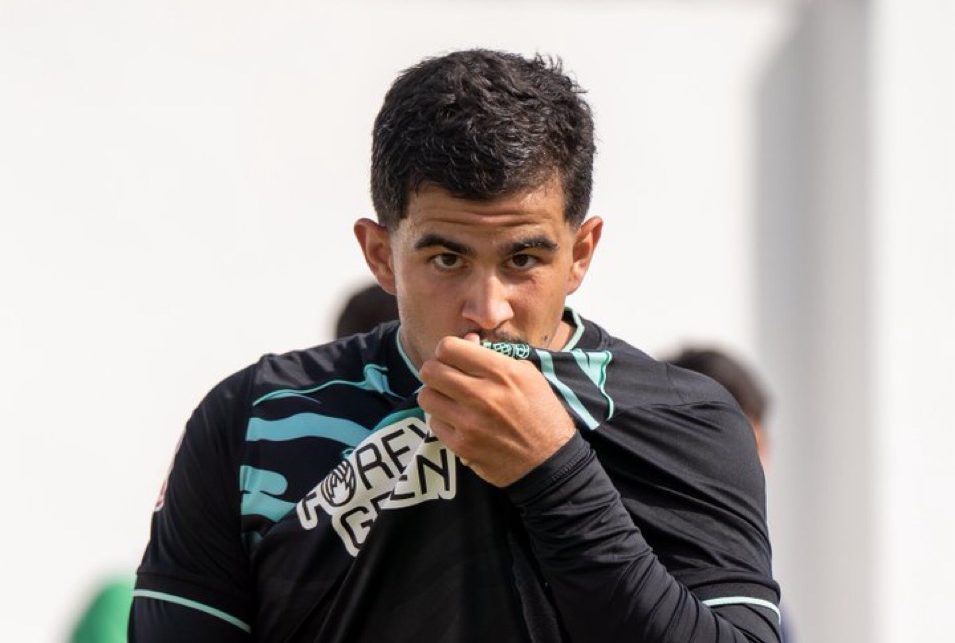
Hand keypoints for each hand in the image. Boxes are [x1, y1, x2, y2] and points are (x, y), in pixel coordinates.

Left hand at [417, 334, 575, 486]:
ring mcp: (470, 423)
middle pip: (430, 370)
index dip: (447, 349)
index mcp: (502, 372)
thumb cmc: (541, 413)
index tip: (453, 357)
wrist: (550, 461)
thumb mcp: (529, 375)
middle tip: (446, 377)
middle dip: (436, 370)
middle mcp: (483, 395)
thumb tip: (467, 341)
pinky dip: (443, 419)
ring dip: (436, 395)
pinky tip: (458, 421)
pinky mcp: (462, 447)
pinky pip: (434, 423)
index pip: (448, 347)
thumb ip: (495, 356)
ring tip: (450, 399)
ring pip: (426, 397)